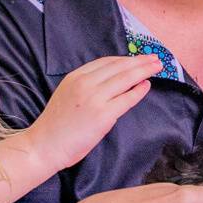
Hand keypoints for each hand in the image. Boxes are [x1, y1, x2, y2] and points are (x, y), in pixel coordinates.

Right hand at [32, 55, 158, 169]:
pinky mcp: (103, 115)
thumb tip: (111, 83)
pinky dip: (138, 90)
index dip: (125, 59)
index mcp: (75, 77)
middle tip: (155, 58)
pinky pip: (127, 98)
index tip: (137, 59)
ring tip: (157, 67)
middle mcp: (85, 83)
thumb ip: (86, 87)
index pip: (106, 62)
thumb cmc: (56, 125)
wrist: (45, 145)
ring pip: (125, 78)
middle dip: (140, 61)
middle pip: (119, 66)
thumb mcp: (67, 95)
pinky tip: (146, 86)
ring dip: (144, 71)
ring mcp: (94, 98)